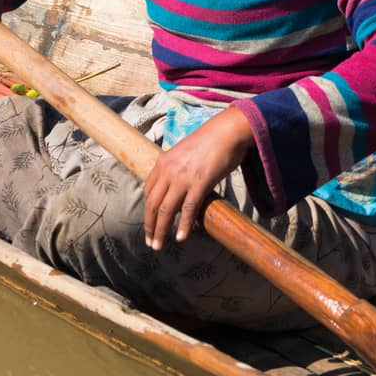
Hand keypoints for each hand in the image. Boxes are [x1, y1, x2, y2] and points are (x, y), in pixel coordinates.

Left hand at [144, 104, 254, 248]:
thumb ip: (177, 169)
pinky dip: (183, 225)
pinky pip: (188, 209)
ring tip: (160, 245)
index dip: (148, 211)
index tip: (150, 223)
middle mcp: (169, 170)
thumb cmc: (211, 141)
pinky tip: (181, 237)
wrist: (228, 130)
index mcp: (163, 161)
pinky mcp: (200, 183)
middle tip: (151, 242)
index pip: (149, 191)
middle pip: (152, 204)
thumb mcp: (185, 152)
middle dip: (150, 226)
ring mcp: (183, 177)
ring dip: (161, 231)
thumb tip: (178, 187)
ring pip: (166, 210)